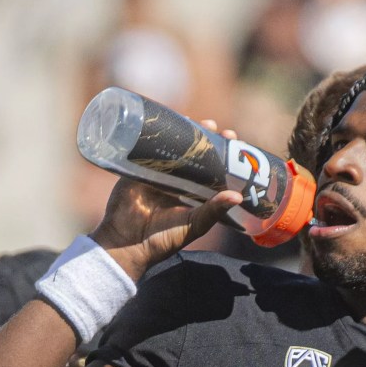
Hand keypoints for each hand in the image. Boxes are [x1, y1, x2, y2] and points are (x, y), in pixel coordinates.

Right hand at [89, 119, 242, 280]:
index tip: (233, 139)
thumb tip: (238, 197)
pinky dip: (154, 135)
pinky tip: (165, 122)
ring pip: (172, 146)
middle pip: (193, 152)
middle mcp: (176, 180)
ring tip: (199, 122)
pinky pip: (145, 147)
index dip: (222, 153)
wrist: (127, 244)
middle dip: (206, 137)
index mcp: (192, 192)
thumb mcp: (194, 224)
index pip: (211, 166)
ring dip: (184, 131)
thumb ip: (214, 211)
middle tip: (218, 129)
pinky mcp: (136, 169)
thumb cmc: (163, 239)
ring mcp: (156, 173)